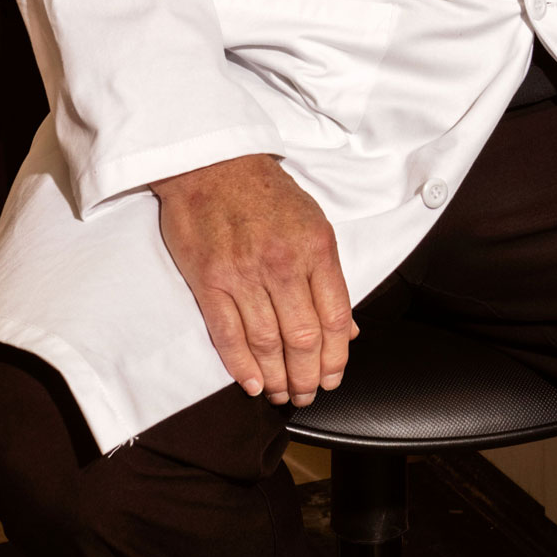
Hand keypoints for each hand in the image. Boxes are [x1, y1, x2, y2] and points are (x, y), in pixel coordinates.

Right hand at [152, 153, 355, 405]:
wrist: (212, 162)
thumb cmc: (264, 190)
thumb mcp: (312, 223)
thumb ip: (328, 276)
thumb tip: (347, 325)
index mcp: (315, 247)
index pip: (334, 318)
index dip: (337, 357)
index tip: (335, 376)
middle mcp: (282, 264)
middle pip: (303, 338)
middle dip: (309, 376)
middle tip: (309, 393)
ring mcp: (243, 274)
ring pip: (267, 343)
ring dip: (278, 378)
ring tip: (284, 394)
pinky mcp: (209, 280)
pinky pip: (228, 333)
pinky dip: (241, 365)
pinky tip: (253, 383)